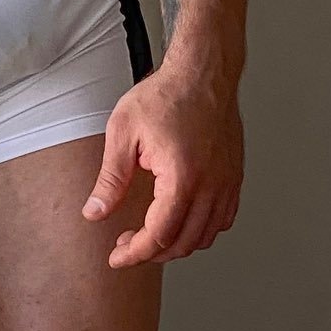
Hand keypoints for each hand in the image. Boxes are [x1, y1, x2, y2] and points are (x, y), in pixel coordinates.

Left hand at [82, 67, 243, 267]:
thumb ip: (110, 179)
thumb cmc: (167, 95)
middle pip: (183, 243)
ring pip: (205, 236)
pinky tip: (181, 219)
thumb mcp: (124, 132)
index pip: (158, 236)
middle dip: (152, 252)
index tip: (117, 257)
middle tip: (128, 244)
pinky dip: (201, 230)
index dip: (134, 253)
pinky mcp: (234, 177)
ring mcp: (226, 183)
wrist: (203, 72)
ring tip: (151, 234)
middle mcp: (210, 187)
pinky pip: (222, 220)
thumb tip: (96, 212)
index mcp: (182, 179)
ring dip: (177, 244)